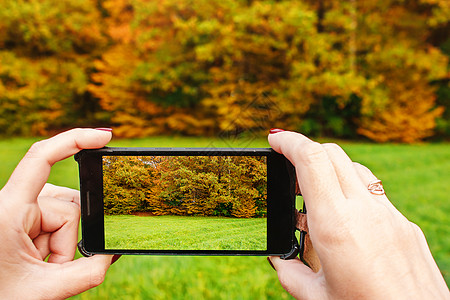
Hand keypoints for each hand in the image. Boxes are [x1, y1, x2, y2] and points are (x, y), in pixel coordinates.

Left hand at [0, 128, 113, 298]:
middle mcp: (13, 202)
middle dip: (68, 239)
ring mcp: (21, 207)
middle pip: (68, 204)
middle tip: (46, 267)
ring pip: (67, 213)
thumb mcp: (42, 290)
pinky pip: (59, 220)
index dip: (74, 139)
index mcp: (8, 211)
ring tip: (40, 265)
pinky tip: (43, 258)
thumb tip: (112, 253)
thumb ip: (86, 274)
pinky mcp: (27, 215)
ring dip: (63, 243)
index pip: (41, 158)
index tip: (105, 136)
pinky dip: (59, 242)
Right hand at [268, 130, 448, 298]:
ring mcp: (390, 216)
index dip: (289, 141)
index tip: (274, 140)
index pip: (311, 159)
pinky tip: (347, 220)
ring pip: (355, 170)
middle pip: (333, 154)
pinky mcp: (405, 226)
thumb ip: (290, 272)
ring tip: (315, 197)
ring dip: (330, 170)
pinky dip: (353, 192)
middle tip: (288, 167)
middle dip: (305, 151)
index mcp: (335, 225)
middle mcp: (365, 212)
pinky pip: (375, 194)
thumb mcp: (316, 297)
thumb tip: (278, 258)